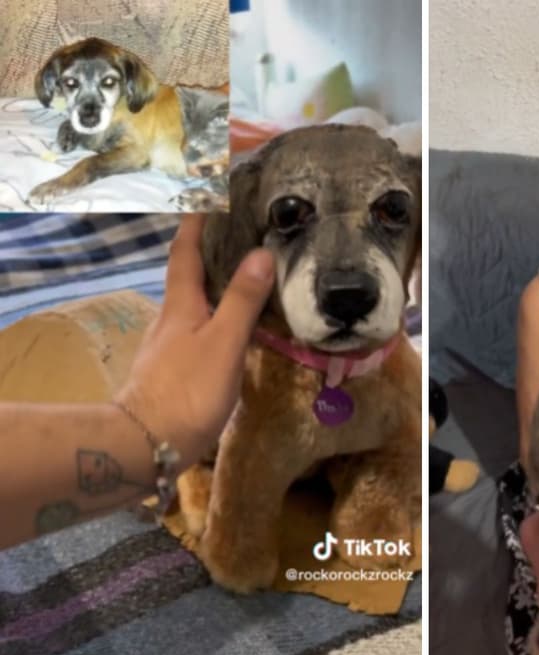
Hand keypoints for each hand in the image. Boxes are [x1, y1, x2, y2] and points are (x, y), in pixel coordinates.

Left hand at [113, 214, 273, 468]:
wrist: (146, 444)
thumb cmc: (186, 390)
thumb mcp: (223, 343)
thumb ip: (242, 300)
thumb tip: (261, 252)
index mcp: (181, 304)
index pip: (186, 251)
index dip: (197, 221)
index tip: (209, 193)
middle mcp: (171, 318)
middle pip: (189, 274)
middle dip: (210, 250)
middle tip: (242, 230)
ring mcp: (170, 345)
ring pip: (196, 303)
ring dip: (217, 285)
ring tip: (250, 276)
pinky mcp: (175, 370)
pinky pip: (201, 330)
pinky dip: (219, 316)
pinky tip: (236, 328)